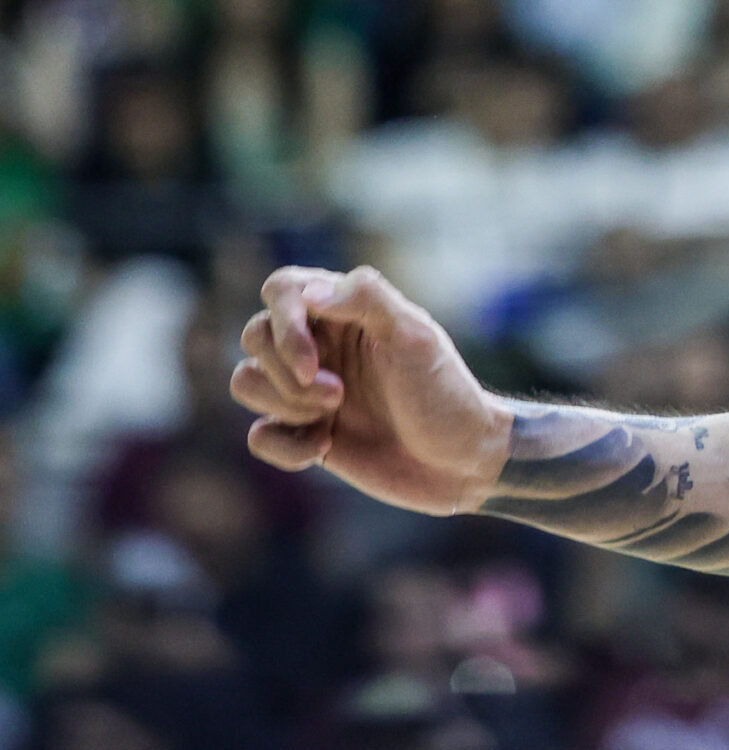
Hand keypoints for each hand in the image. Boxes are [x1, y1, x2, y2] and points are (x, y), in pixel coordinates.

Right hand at [232, 266, 513, 515]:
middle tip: (339, 394)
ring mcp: (309, 389)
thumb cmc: (444, 392)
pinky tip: (324, 447)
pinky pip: (258, 435)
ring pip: (246, 382)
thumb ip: (367, 300)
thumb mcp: (416, 338)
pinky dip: (284, 446)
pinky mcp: (303, 433)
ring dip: (283, 405)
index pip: (282, 289)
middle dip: (286, 373)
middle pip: (254, 336)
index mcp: (347, 311)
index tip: (312, 363)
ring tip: (332, 418)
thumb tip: (308, 291)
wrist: (461, 461)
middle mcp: (322, 344)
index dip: (283, 324)